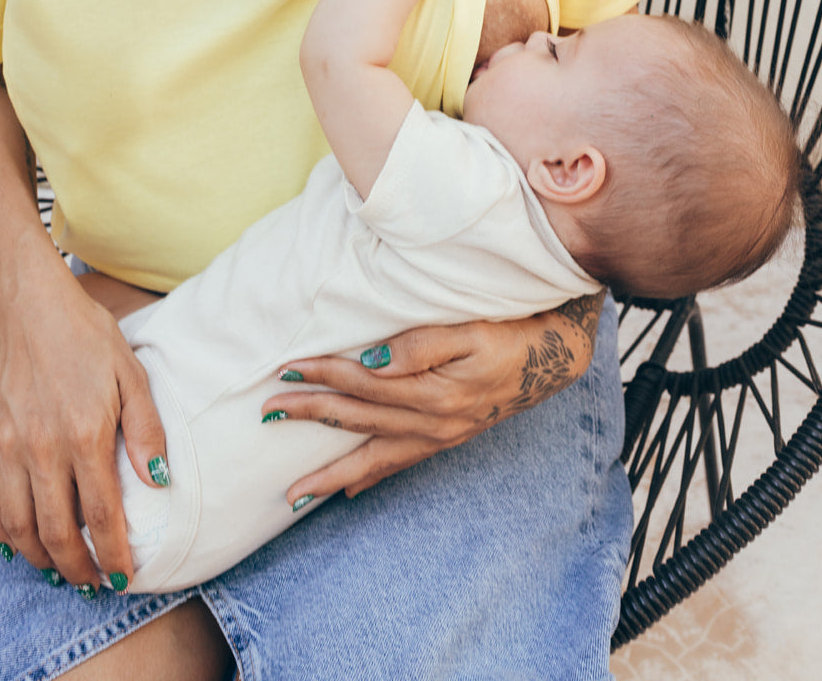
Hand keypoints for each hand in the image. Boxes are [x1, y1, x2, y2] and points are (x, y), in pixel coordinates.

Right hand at [0, 260, 167, 589]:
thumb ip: (146, 430)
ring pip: (18, 526)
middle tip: (92, 582)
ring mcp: (5, 444)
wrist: (34, 307)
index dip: (114, 554)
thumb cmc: (89, 339)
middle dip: (78, 568)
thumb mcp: (132, 375)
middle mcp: (41, 447)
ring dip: (39, 558)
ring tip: (60, 567)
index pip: (103, 515)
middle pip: (56, 533)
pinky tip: (20, 539)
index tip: (123, 576)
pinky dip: (1, 531)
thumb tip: (158, 482)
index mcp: (85, 434)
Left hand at [262, 293, 603, 504]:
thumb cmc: (510, 332)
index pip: (362, 384)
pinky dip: (371, 476)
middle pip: (359, 421)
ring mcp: (440, 437)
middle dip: (311, 417)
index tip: (286, 369)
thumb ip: (422, 344)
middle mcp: (433, 423)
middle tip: (267, 414)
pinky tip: (350, 488)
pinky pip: (400, 464)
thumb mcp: (470, 329)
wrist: (554, 356)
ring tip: (293, 492)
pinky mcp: (447, 438)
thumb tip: (372, 359)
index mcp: (433, 393)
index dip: (323, 374)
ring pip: (374, 456)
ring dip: (331, 470)